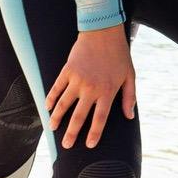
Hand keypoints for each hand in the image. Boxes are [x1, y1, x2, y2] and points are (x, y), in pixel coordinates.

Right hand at [47, 25, 134, 148]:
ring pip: (63, 104)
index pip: (100, 118)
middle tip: (66, 145)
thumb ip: (129, 97)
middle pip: (79, 116)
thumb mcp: (130, 76)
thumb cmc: (119, 54)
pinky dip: (50, 98)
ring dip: (57, 118)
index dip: (94, 133)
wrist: (103, 32)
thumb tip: (129, 116)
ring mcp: (77, 80)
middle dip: (72, 133)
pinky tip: (47, 108)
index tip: (89, 145)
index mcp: (107, 91)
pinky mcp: (67, 71)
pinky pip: (56, 88)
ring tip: (52, 129)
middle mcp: (91, 89)